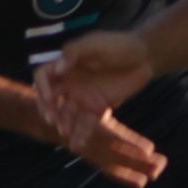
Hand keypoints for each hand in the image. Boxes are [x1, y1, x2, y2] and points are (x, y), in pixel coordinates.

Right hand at [35, 32, 161, 187]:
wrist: (145, 57)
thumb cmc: (119, 45)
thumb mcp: (96, 43)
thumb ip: (75, 52)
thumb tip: (58, 68)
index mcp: (67, 65)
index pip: (44, 76)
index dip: (42, 87)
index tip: (50, 97)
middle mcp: (71, 82)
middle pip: (51, 99)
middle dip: (49, 110)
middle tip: (54, 120)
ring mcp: (84, 97)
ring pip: (66, 114)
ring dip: (63, 123)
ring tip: (65, 132)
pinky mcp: (97, 108)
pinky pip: (86, 123)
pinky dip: (80, 134)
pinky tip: (77, 144)